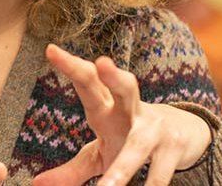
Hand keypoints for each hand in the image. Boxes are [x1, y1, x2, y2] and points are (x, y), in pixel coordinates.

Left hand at [32, 44, 210, 185]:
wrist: (184, 138)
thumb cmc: (127, 140)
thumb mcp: (99, 153)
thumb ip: (72, 169)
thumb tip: (37, 184)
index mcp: (107, 106)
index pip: (87, 80)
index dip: (70, 65)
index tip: (50, 49)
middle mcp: (132, 110)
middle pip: (125, 86)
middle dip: (114, 75)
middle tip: (102, 63)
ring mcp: (156, 128)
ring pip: (139, 143)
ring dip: (123, 166)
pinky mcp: (174, 150)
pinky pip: (159, 172)